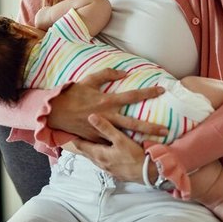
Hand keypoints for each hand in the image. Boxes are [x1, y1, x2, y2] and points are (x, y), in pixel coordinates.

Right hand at [48, 68, 167, 141]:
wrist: (57, 110)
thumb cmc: (73, 93)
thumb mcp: (89, 79)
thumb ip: (107, 74)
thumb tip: (124, 72)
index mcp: (107, 100)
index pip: (132, 96)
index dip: (148, 92)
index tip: (161, 90)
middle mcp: (108, 115)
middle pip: (133, 123)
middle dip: (151, 127)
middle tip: (166, 130)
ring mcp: (102, 128)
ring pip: (125, 136)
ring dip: (140, 139)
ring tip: (154, 144)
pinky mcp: (96, 137)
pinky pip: (111, 141)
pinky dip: (121, 144)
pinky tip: (132, 149)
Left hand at [63, 114, 157, 181]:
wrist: (149, 174)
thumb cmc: (134, 156)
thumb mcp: (120, 139)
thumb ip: (105, 127)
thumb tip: (90, 116)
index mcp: (98, 154)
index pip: (80, 145)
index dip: (73, 136)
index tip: (67, 128)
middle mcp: (100, 163)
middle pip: (86, 151)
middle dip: (81, 142)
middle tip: (75, 131)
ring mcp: (108, 169)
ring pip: (94, 156)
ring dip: (91, 148)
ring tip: (88, 139)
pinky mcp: (116, 172)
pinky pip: (103, 161)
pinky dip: (100, 154)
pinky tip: (105, 150)